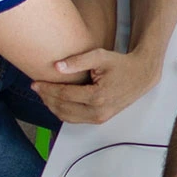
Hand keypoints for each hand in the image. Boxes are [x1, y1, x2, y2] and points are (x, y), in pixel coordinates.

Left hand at [31, 48, 160, 123]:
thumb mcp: (100, 56)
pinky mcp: (100, 119)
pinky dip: (63, 112)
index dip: (47, 89)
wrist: (140, 75)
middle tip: (36, 87)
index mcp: (98, 96)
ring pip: (67, 117)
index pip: (64, 95)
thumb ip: (78, 61)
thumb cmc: (121, 64)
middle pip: (63, 108)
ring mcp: (100, 118)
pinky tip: (56, 101)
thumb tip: (56, 66)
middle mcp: (98, 111)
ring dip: (53, 107)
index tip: (36, 82)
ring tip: (43, 94)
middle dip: (46, 98)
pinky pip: (75, 119)